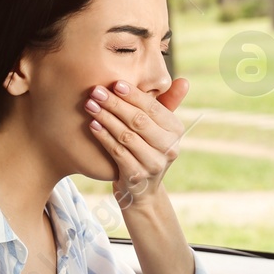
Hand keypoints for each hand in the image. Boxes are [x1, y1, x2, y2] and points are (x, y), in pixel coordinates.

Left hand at [85, 76, 189, 209]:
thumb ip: (168, 103)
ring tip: (90, 105)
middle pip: (139, 121)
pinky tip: (92, 125)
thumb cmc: (147, 149)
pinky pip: (117, 152)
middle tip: (96, 91)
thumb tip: (184, 81)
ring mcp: (153, 164)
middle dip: (115, 104)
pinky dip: (104, 137)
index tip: (115, 83)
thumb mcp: (159, 129)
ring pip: (126, 136)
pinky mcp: (137, 176)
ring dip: (106, 118)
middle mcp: (169, 148)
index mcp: (176, 131)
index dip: (133, 95)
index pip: (153, 108)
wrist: (141, 191)